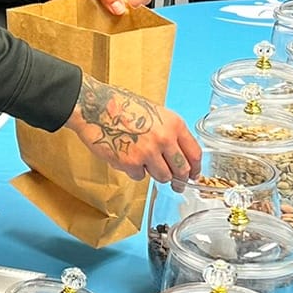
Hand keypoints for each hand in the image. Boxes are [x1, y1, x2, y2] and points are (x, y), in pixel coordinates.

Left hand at [36, 0, 151, 16]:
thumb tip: (121, 7)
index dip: (136, 3)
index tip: (124, 9)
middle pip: (133, 7)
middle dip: (126, 14)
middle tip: (116, 17)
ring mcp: (108, 1)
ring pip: (120, 16)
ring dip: (113, 20)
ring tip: (104, 20)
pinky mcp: (98, 10)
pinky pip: (107, 20)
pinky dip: (103, 24)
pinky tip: (97, 23)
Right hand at [64, 73, 200, 187]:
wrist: (97, 107)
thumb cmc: (123, 107)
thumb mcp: (156, 113)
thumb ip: (169, 133)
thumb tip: (179, 155)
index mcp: (173, 124)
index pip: (195, 153)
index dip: (195, 168)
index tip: (193, 175)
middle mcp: (164, 139)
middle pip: (182, 170)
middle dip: (179, 180)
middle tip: (177, 184)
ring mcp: (148, 152)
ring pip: (163, 177)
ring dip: (155, 174)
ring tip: (143, 161)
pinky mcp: (131, 163)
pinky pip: (140, 177)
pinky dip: (134, 171)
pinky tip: (126, 156)